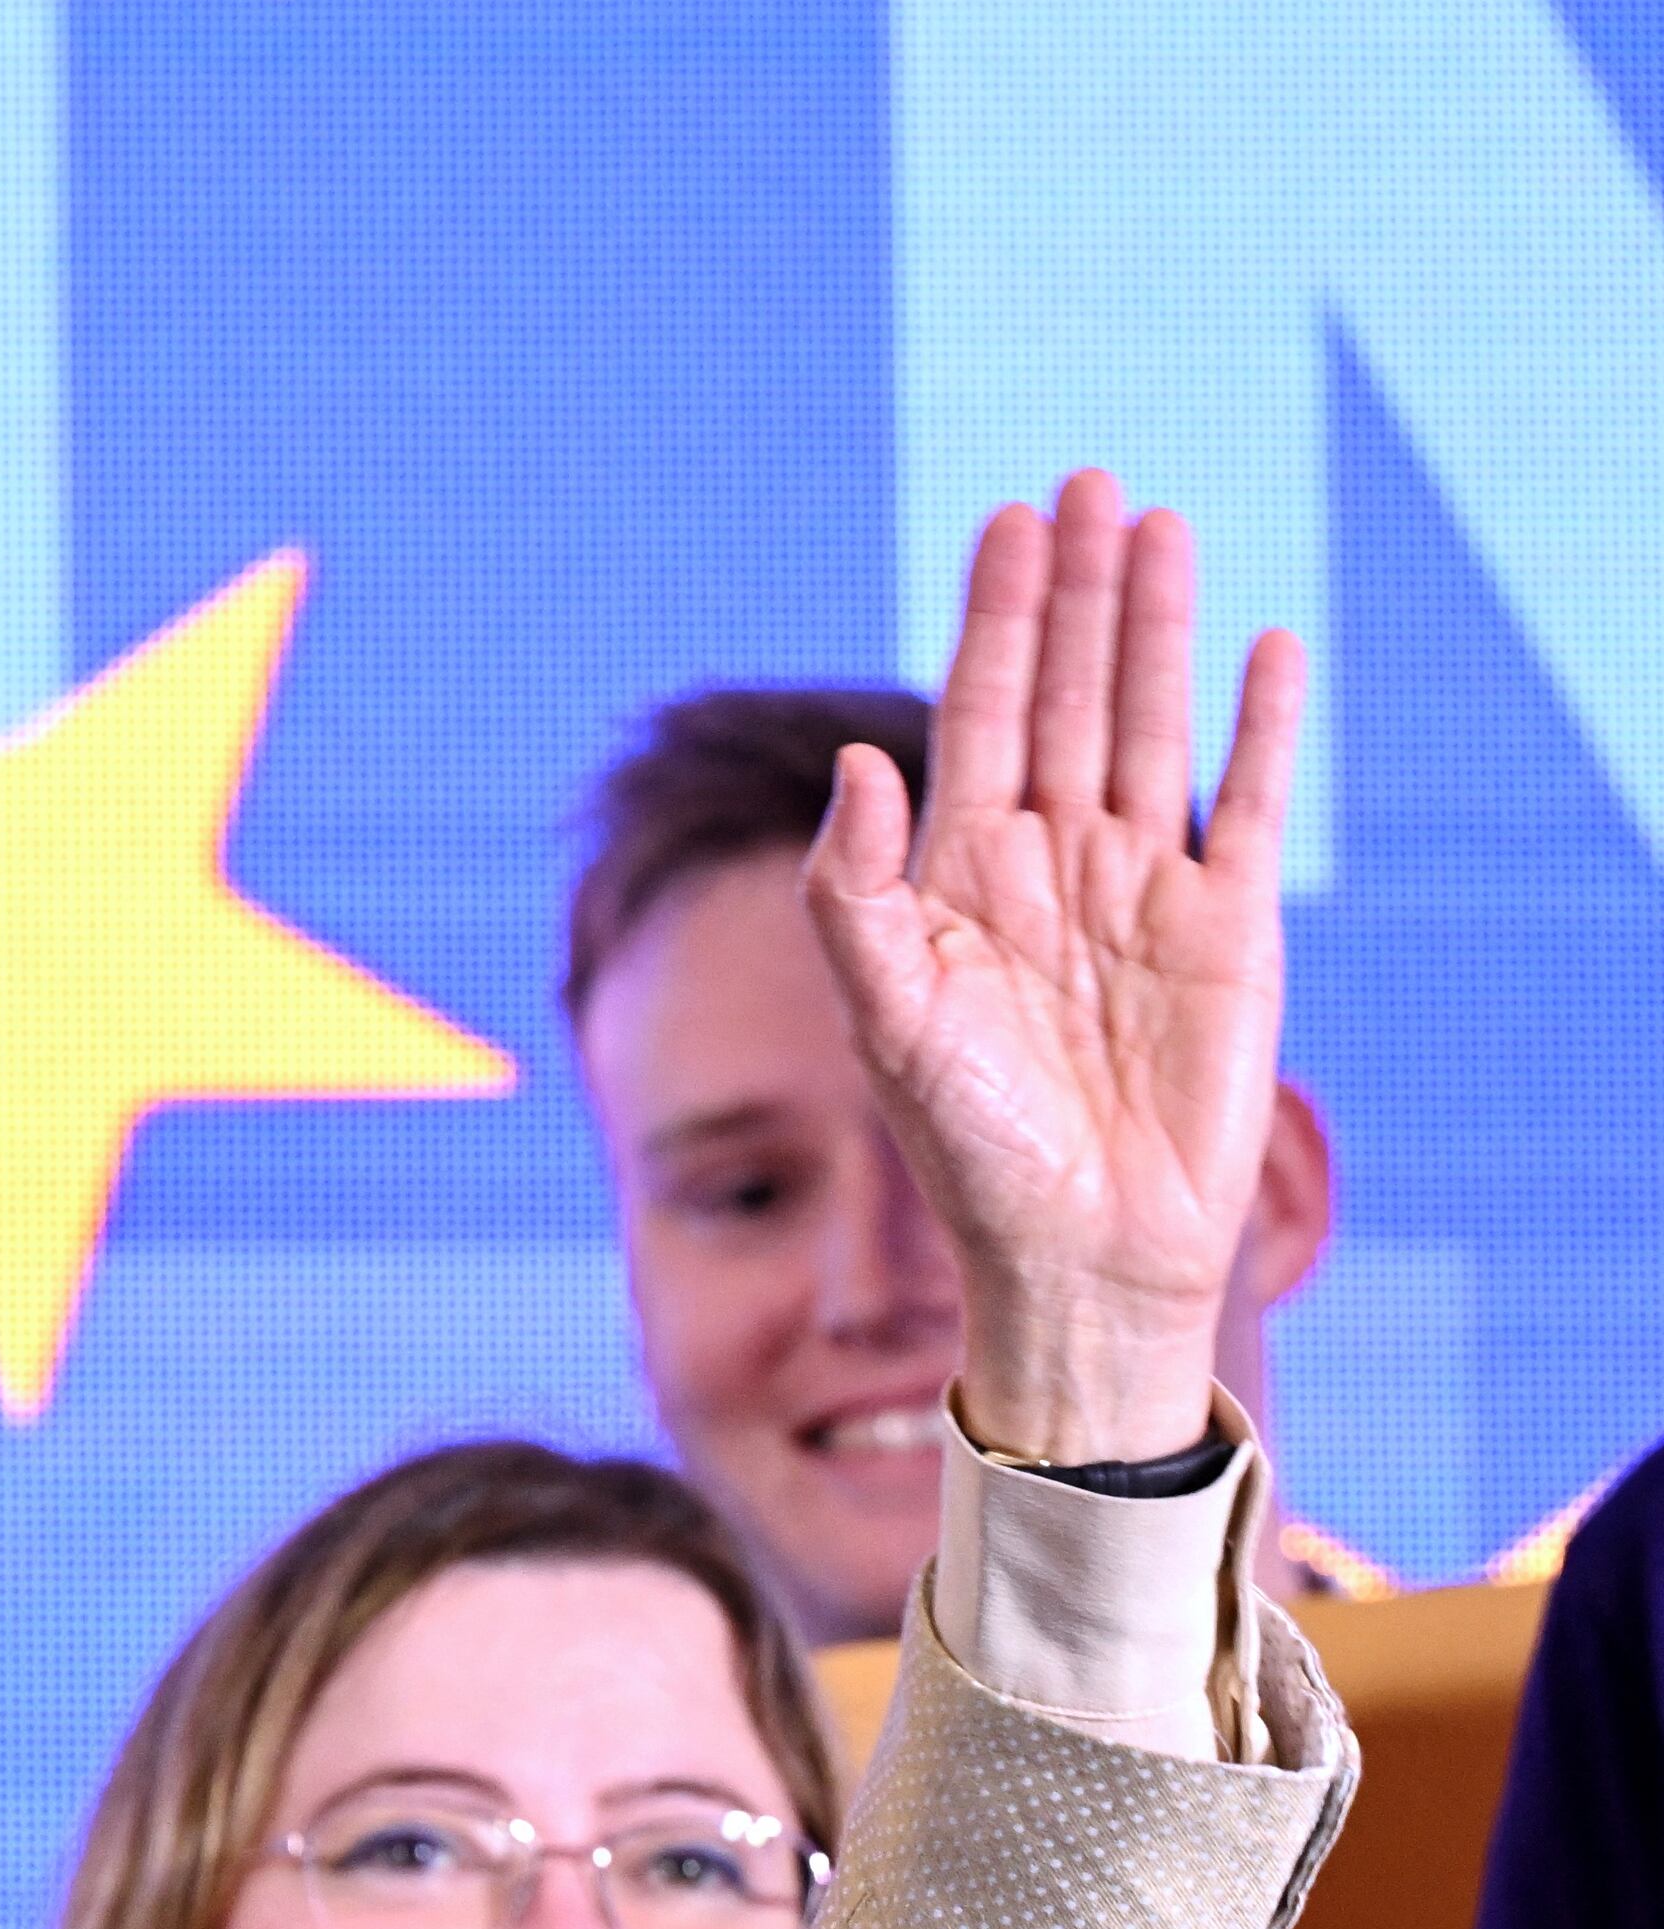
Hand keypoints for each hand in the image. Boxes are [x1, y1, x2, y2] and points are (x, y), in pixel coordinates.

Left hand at [807, 471, 1307, 1464]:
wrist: (1080, 1252)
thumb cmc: (970, 1152)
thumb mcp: (888, 1018)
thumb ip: (855, 894)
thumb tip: (856, 763)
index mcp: (959, 878)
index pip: (979, 718)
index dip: (996, 622)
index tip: (1006, 526)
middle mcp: (1050, 866)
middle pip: (1068, 697)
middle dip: (1073, 595)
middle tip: (1084, 484)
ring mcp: (1142, 890)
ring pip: (1150, 726)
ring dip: (1155, 628)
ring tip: (1157, 526)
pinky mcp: (1231, 927)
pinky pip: (1247, 803)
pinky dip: (1262, 726)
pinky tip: (1265, 644)